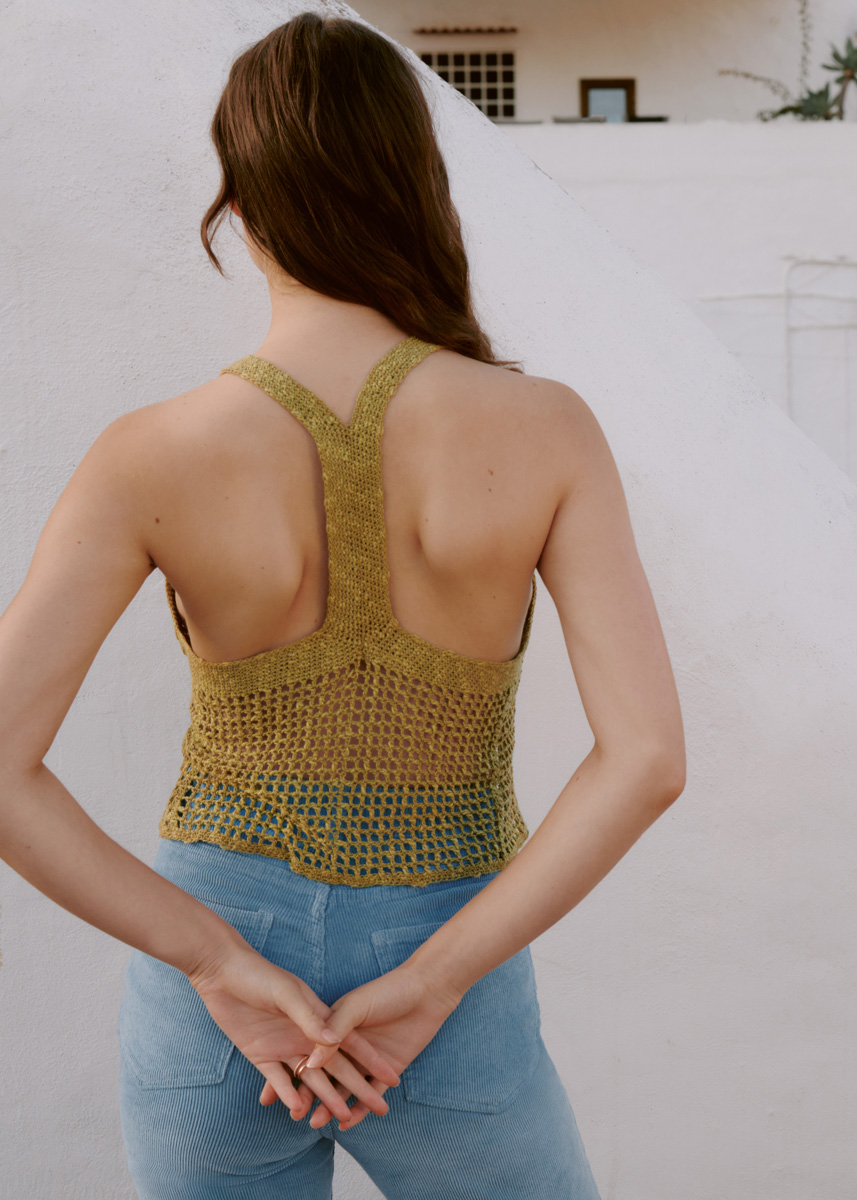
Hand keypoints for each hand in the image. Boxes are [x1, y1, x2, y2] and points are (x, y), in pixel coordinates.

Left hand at [188, 940, 400, 1124]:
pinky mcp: (260, 1054)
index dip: (372, 1060)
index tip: (393, 1076)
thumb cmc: (259, 975)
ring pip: (310, 1079)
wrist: (222, 972)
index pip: (351, 1044)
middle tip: (381, 1109)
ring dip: (325, 1098)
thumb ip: (309, 1017)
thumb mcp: (287, 993)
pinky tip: (300, 1110)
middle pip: (337, 1067)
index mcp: (318, 1016)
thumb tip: (334, 1041)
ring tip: (341, 1121)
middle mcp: (304, 1034)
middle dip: (358, 1088)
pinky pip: (278, 1080)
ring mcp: (283, 1046)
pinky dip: (289, 1095)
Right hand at [258, 960, 461, 1129]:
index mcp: (336, 1026)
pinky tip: (348, 1123)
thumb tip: (310, 1063)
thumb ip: (333, 1031)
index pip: (309, 1055)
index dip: (292, 1073)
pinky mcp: (388, 1071)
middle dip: (309, 1095)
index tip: (272, 1093)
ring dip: (331, 1106)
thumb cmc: (388, 991)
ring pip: (345, 1088)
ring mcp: (369, 1060)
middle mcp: (350, 1045)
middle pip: (325, 1075)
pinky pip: (371, 1094)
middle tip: (295, 1115)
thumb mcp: (356, 1006)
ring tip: (317, 1124)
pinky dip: (359, 1109)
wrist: (428, 990)